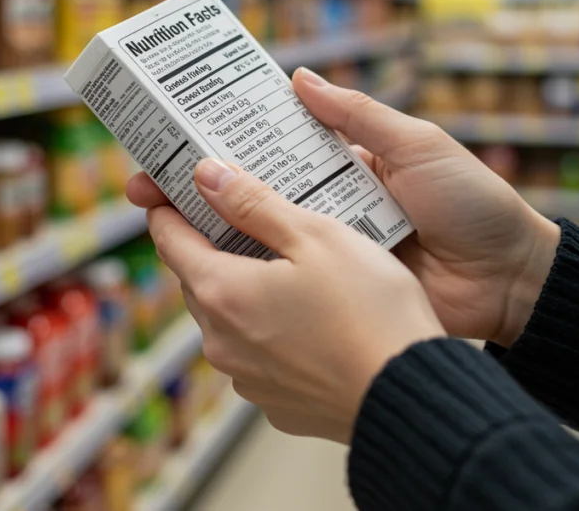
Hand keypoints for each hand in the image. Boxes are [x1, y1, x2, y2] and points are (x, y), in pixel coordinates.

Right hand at [127, 68, 559, 346]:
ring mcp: (328, 253)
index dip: (223, 144)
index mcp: (343, 166)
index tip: (175, 139)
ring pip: (259, 240)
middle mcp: (327, 207)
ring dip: (208, 233)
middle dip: (196, 190)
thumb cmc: (472, 203)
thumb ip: (357, 115)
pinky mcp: (336, 292)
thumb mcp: (416, 145)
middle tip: (145, 188)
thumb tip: (298, 77)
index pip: (270, 149)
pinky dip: (248, 277)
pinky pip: (286, 281)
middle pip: (250, 195)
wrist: (510, 280)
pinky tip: (206, 273)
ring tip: (158, 226)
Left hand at [149, 158, 443, 442]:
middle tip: (245, 214)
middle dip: (213, 245)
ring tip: (287, 265)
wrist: (409, 395)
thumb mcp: (316, 236)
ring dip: (245, 289)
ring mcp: (245, 377)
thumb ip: (254, 203)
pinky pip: (258, 354)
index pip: (169, 239)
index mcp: (221, 292)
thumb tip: (207, 176)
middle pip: (198, 277)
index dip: (169, 207)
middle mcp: (220, 341)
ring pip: (228, 318)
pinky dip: (271, 329)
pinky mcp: (275, 403)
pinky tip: (310, 316)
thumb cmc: (370, 311)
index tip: (173, 187)